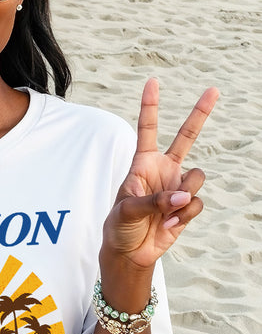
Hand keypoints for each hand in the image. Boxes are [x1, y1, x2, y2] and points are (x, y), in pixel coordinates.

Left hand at [103, 78, 218, 268]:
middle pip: (186, 137)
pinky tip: (168, 225)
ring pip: (197, 178)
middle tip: (213, 90)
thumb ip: (154, 201)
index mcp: (143, 163)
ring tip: (164, 214)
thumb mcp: (127, 210)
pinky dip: (184, 215)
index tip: (152, 82)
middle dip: (200, 114)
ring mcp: (177, 186)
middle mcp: (164, 170)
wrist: (130, 251)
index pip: (147, 129)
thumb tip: (182, 197)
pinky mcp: (187, 205)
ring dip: (183, 197)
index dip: (150, 106)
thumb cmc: (119, 226)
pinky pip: (196, 203)